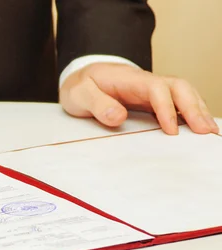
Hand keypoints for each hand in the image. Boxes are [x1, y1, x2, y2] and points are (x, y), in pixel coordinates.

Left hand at [60, 63, 218, 134]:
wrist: (80, 79)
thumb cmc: (80, 86)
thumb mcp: (79, 94)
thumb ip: (97, 104)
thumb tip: (119, 117)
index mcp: (129, 80)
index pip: (156, 89)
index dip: (166, 109)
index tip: (171, 131)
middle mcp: (145, 82)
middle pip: (178, 88)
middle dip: (194, 108)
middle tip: (204, 132)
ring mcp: (151, 91)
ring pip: (183, 94)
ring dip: (198, 110)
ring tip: (209, 132)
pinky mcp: (152, 101)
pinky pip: (176, 103)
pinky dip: (191, 113)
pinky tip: (199, 128)